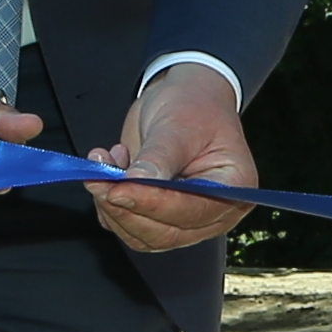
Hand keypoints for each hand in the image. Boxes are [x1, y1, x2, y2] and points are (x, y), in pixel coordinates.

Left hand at [90, 62, 254, 253]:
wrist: (184, 96)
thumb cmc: (193, 106)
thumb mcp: (178, 124)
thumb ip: (158, 157)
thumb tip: (135, 184)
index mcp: (234, 188)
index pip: (193, 210)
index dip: (154, 204)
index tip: (119, 189)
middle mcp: (213, 212)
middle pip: (166, 233)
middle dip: (126, 208)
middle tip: (98, 178)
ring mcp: (184, 218)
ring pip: (142, 235)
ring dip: (111, 206)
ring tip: (102, 164)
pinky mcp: (157, 216)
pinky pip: (127, 225)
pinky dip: (107, 203)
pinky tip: (109, 167)